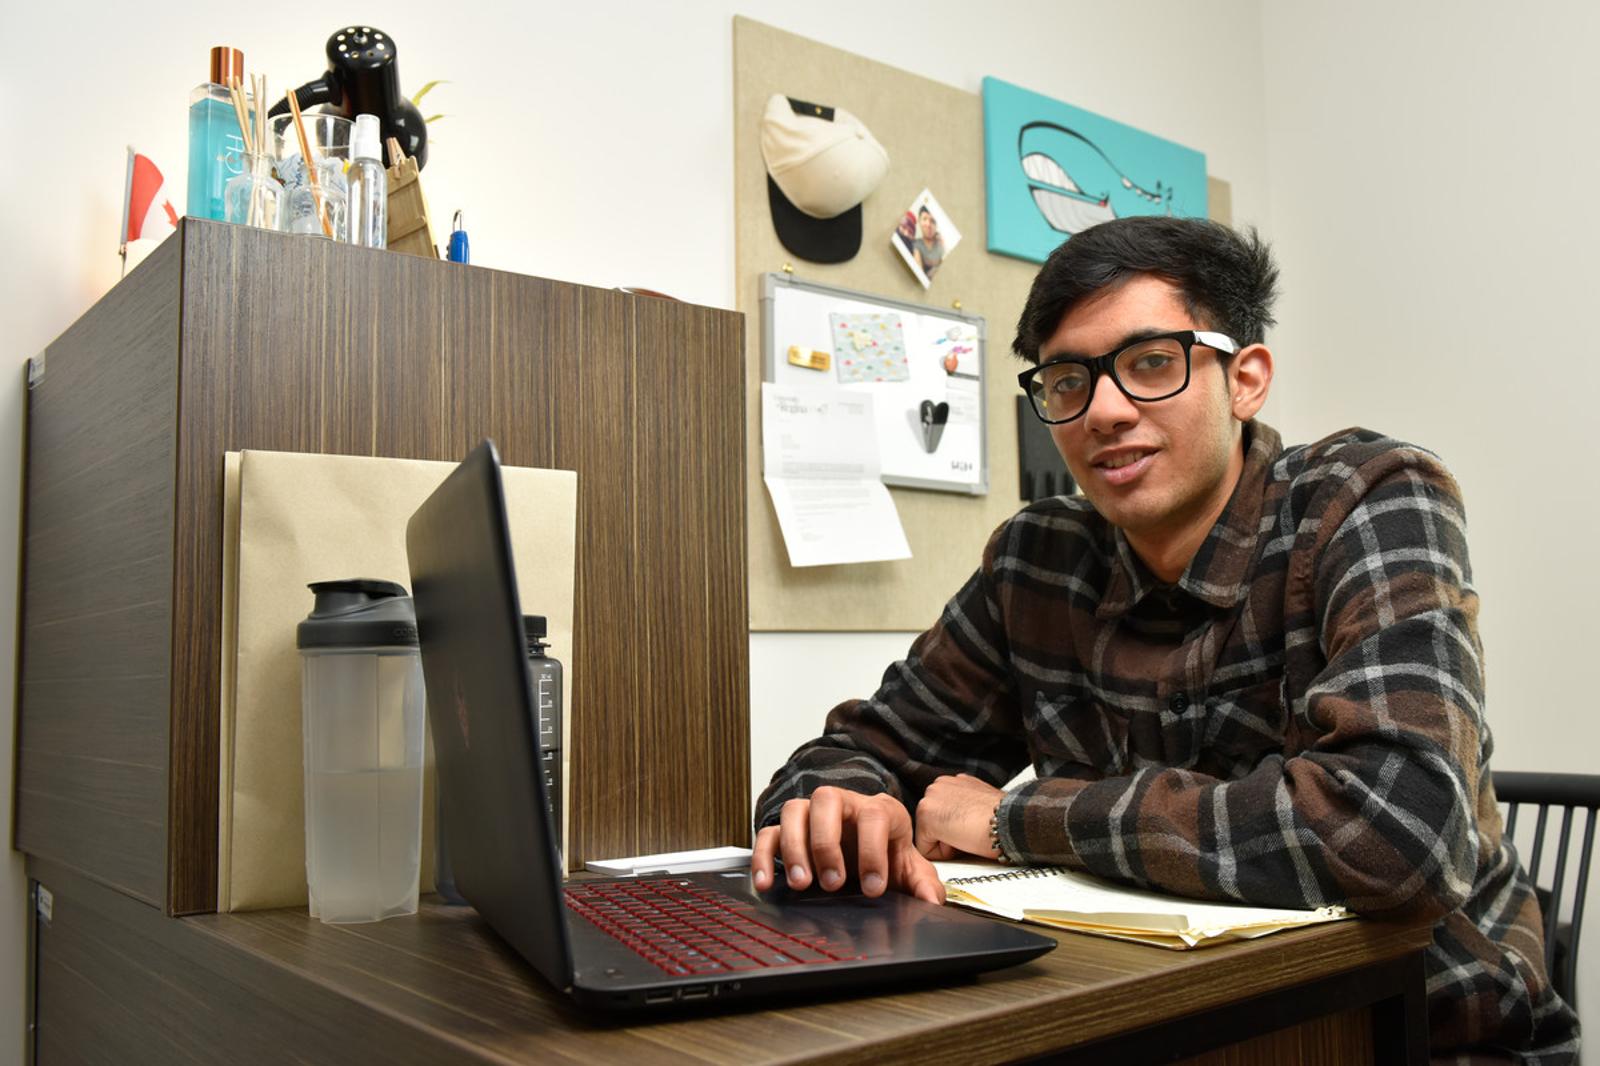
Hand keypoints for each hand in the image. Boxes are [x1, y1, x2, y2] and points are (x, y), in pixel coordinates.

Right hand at [750, 787, 944, 903]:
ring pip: (794, 810)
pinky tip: (766, 883)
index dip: (873, 851)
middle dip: (827, 842)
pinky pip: (768, 833)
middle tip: (832, 882)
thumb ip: (922, 883)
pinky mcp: (787, 831)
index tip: (874, 887)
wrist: (866, 850)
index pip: (874, 816)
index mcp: (879, 810)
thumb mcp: (908, 868)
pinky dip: (763, 856)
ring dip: (795, 847)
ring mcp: (812, 815)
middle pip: (827, 799)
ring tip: (802, 884)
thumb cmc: (886, 854)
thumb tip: (932, 902)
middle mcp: (843, 804)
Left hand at [915, 773, 1002, 860]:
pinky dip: (944, 853)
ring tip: (968, 834)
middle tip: (972, 831)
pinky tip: (962, 839)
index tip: (976, 826)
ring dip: (947, 843)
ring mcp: (929, 798)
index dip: (959, 829)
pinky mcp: (925, 815)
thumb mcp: (982, 804)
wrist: (1009, 821)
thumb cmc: (1005, 819)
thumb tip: (964, 822)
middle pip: (932, 826)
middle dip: (949, 835)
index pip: (943, 817)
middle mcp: (938, 785)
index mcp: (953, 782)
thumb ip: (966, 807)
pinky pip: (927, 850)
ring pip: (929, 837)